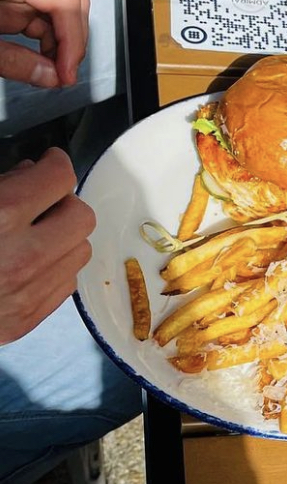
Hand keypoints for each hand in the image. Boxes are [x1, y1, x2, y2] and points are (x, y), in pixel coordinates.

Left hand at [0, 0, 89, 87]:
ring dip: (61, 46)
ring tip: (53, 72)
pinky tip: (43, 61)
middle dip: (72, 42)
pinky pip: (39, 19)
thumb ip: (12, 60)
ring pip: (58, 13)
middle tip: (64, 74)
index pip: (64, 2)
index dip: (73, 42)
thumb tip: (50, 76)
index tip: (67, 73)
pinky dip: (46, 43)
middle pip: (68, 4)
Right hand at [0, 152, 95, 342]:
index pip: (59, 179)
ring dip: (62, 238)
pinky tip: (27, 262)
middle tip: (42, 199)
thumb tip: (28, 172)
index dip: (54, 164)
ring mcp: (24, 294)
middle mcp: (20, 259)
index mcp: (0, 217)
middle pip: (81, 217)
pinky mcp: (24, 321)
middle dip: (63, 203)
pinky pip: (63, 286)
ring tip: (33, 232)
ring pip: (78, 252)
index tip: (49, 163)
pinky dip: (52, 269)